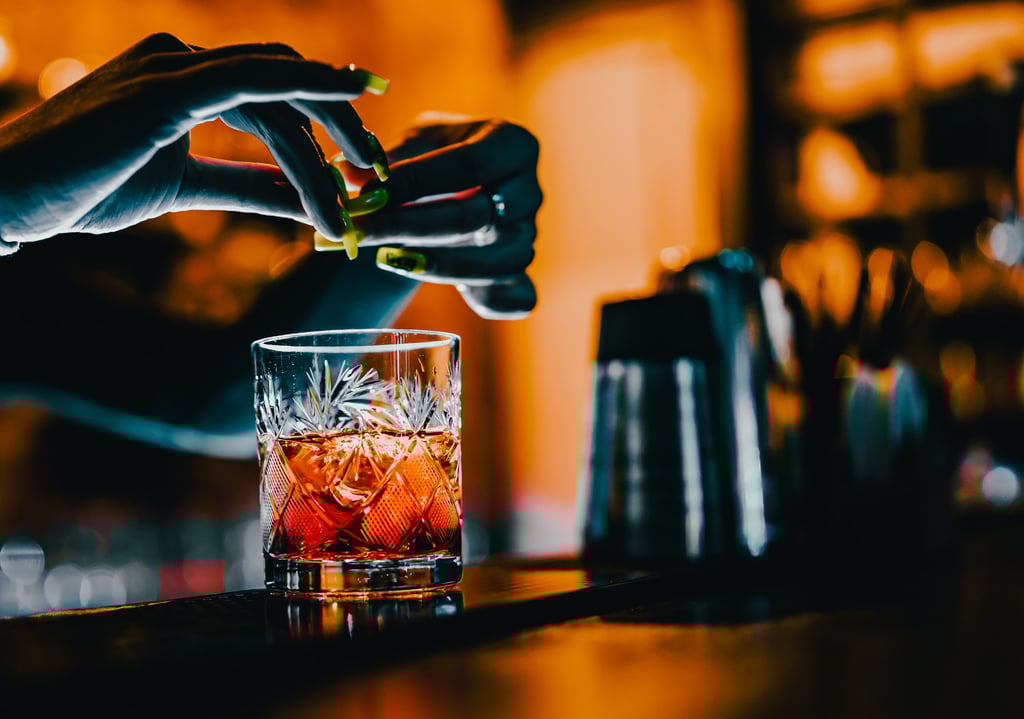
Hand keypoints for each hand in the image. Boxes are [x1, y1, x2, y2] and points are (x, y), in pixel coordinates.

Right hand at [0, 32, 385, 251]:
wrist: (13, 194)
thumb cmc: (87, 186)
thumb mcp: (185, 187)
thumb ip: (246, 187)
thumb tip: (305, 201)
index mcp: (187, 81)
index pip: (275, 93)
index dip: (327, 124)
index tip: (364, 163)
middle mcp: (184, 61)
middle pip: (289, 81)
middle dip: (343, 127)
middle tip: (379, 176)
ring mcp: (173, 67)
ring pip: (278, 95)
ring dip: (325, 147)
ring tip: (353, 199)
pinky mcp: (164, 88)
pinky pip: (250, 79)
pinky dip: (307, 86)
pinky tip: (351, 96)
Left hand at [337, 117, 542, 318]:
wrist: (458, 180)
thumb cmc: (434, 153)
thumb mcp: (414, 141)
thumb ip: (385, 159)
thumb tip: (345, 175)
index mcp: (513, 145)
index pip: (467, 165)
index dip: (415, 182)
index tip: (367, 196)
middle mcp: (530, 192)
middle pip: (475, 217)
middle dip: (410, 227)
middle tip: (359, 231)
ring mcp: (528, 236)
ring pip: (492, 262)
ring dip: (435, 265)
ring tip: (386, 258)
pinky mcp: (520, 273)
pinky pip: (513, 298)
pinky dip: (486, 301)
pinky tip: (452, 294)